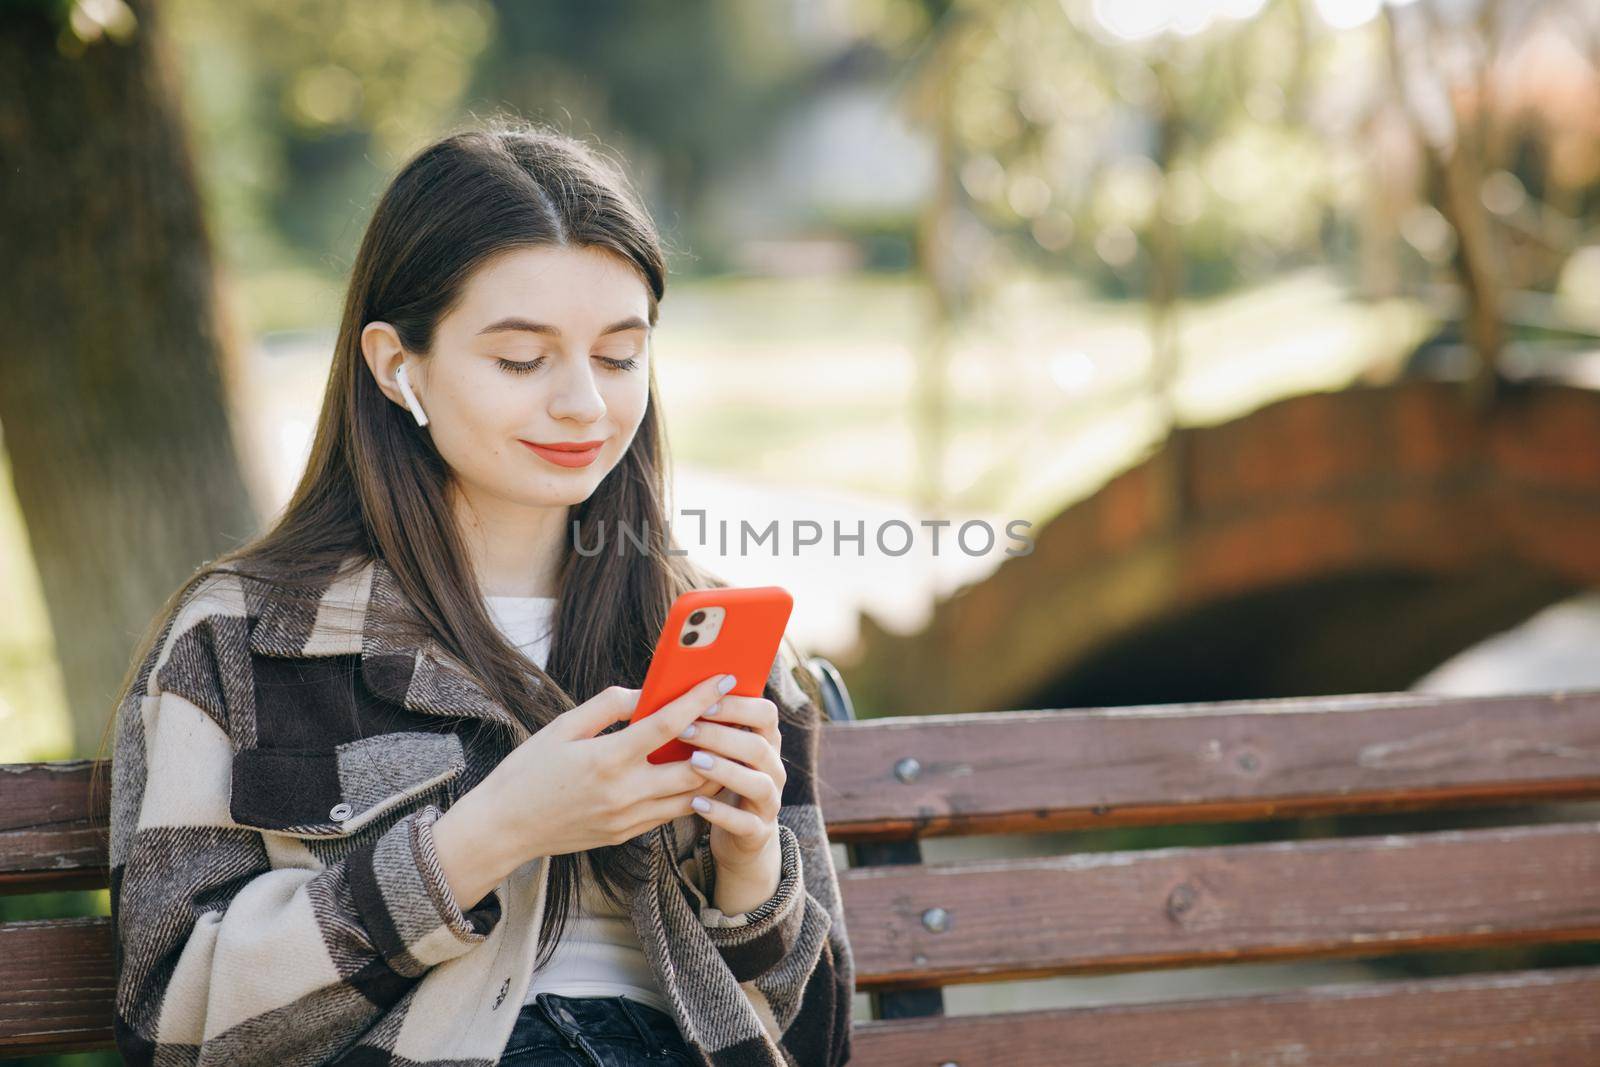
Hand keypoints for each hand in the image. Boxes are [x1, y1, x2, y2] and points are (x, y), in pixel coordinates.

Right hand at [432, 673, 731, 909]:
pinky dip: (691, 793)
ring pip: (691, 796)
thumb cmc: (528, 771)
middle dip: (720, 740)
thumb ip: (607, 706)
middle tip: (736, 715)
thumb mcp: (562, 727)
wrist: (503, 829)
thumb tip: (645, 693)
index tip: (723, 679)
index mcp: (607, 758)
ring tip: (725, 744)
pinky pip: (671, 813)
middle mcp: (624, 792)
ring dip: (712, 770)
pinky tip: (697, 772)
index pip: (667, 724)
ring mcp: (628, 818)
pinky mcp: (627, 834)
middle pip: (694, 766)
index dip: (700, 699)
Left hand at [674, 689, 785, 907]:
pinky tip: (696, 804)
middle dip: (721, 736)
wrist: (741, 835)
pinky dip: (721, 813)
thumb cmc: (720, 780)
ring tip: (693, 762)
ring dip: (725, 771)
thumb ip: (709, 725)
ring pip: (758, 784)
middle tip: (685, 730)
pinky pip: (745, 823)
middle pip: (758, 747)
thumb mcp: (721, 751)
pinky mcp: (758, 832)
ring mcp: (769, 801)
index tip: (703, 702)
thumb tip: (671, 694)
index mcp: (765, 742)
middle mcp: (773, 769)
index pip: (766, 714)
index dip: (737, 706)